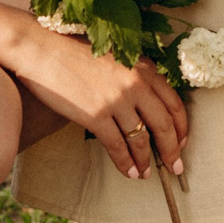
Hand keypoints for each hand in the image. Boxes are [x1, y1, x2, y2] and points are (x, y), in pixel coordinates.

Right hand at [7, 21, 189, 180]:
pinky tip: (129, 172)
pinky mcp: (96, 115)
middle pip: (164, 125)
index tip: (182, 143)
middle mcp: (136, 84)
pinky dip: (125, 163)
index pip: (174, 104)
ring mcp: (117, 100)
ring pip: (141, 140)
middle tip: (175, 168)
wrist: (41, 48)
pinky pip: (118, 146)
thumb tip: (148, 105)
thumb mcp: (116, 56)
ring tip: (145, 174)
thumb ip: (135, 75)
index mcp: (144, 68)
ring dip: (146, 161)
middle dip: (172, 151)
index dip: (181, 128)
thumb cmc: (74, 51)